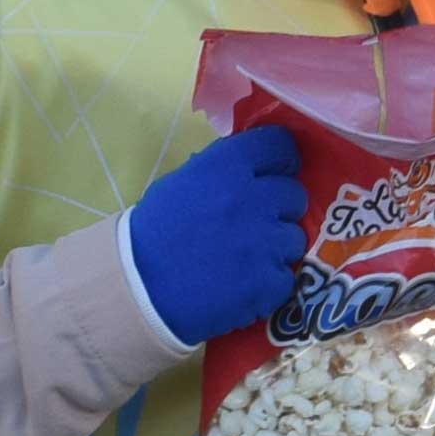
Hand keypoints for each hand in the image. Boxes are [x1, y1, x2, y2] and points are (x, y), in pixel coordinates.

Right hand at [124, 119, 312, 344]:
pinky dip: (269, 285)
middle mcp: (253, 198)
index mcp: (227, 166)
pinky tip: (243, 286)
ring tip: (247, 260)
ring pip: (295, 238)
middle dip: (280, 209)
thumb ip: (222, 173)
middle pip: (295, 194)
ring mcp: (265, 241)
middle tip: (256, 224)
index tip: (273, 175)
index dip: (281, 161)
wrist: (139, 289)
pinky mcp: (268, 282)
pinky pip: (285, 278)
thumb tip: (252, 170)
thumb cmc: (153, 234)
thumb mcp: (182, 184)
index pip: (280, 146)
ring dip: (276, 248)